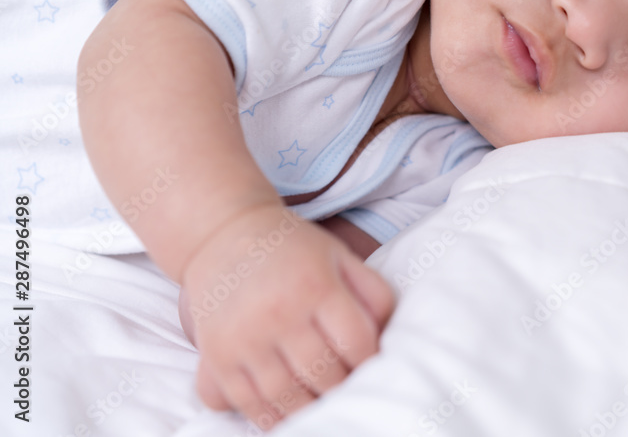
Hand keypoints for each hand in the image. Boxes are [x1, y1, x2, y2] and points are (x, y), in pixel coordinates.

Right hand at [180, 205, 394, 428]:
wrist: (223, 234)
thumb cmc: (293, 249)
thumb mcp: (341, 256)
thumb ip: (373, 293)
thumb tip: (387, 339)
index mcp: (315, 286)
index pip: (356, 343)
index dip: (370, 361)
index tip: (370, 365)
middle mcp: (278, 314)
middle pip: (324, 375)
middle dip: (343, 388)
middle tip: (349, 390)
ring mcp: (244, 339)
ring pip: (287, 398)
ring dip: (311, 410)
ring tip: (323, 405)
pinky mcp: (217, 357)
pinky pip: (247, 404)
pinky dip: (271, 417)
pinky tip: (288, 413)